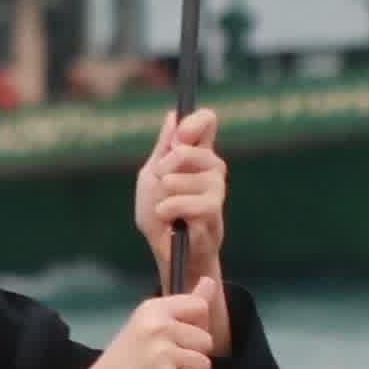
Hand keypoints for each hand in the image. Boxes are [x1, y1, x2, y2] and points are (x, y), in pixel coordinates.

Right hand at [52, 278, 231, 368]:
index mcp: (154, 308)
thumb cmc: (131, 354)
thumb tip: (210, 280)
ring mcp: (160, 351)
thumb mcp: (152, 321)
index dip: (196, 324)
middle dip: (194, 352)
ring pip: (205, 363)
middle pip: (207, 339)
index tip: (178, 334)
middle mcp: (157, 326)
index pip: (200, 306)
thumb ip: (186, 302)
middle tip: (168, 358)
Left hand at [132, 106, 225, 285]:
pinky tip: (168, 217)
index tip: (178, 137)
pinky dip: (171, 208)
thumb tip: (172, 116)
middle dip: (167, 165)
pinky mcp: (214, 211)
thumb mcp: (152, 176)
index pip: (207, 122)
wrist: (166, 252)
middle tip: (160, 181)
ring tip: (164, 208)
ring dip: (166, 193)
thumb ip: (163, 148)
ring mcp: (216, 189)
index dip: (193, 123)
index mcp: (196, 154)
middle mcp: (211, 167)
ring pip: (186, 178)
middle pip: (192, 149)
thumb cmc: (160, 214)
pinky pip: (190, 202)